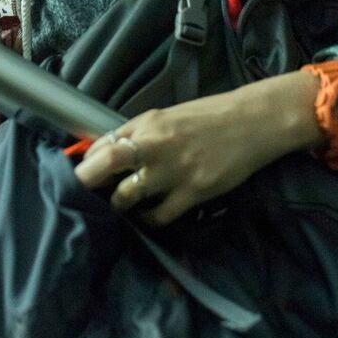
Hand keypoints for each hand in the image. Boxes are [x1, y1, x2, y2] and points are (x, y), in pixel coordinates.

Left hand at [73, 71, 320, 226]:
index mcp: (147, 122)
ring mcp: (174, 170)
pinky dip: (148, 220)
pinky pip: (158, 217)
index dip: (87, 163)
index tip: (85, 174)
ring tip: (123, 205)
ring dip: (119, 205)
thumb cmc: (209, 118)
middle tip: (84, 195)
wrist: (253, 122)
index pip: (103, 144)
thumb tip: (108, 152)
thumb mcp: (169, 116)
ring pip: (126, 196)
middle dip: (86, 181)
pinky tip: (149, 216)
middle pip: (106, 163)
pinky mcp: (193, 192)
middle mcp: (156, 144)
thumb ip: (140, 133)